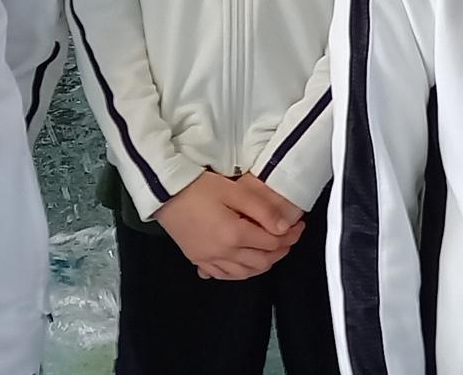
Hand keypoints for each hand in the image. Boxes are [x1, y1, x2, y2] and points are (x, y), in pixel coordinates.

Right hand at [156, 171, 304, 279]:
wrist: (164, 193)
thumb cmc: (198, 188)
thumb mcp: (234, 191)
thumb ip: (261, 210)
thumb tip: (283, 227)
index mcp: (233, 235)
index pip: (271, 243)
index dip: (290, 235)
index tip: (299, 226)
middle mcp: (222, 253)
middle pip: (261, 262)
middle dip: (281, 251)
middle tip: (290, 237)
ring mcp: (208, 259)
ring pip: (244, 273)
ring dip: (263, 264)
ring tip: (272, 249)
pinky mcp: (197, 259)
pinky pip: (224, 274)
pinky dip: (240, 271)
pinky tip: (245, 262)